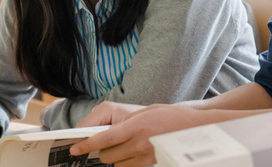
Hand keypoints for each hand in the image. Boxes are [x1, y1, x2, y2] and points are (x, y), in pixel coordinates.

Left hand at [70, 104, 207, 166]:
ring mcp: (145, 157)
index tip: (74, 149)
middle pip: (107, 155)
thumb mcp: (148, 111)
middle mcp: (138, 144)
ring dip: (114, 158)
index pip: (104, 139)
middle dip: (101, 151)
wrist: (197, 129)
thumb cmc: (172, 116)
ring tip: (122, 147)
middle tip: (103, 144)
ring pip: (117, 164)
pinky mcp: (151, 164)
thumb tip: (110, 130)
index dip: (86, 145)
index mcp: (135, 126)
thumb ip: (128, 122)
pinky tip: (132, 153)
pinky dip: (126, 163)